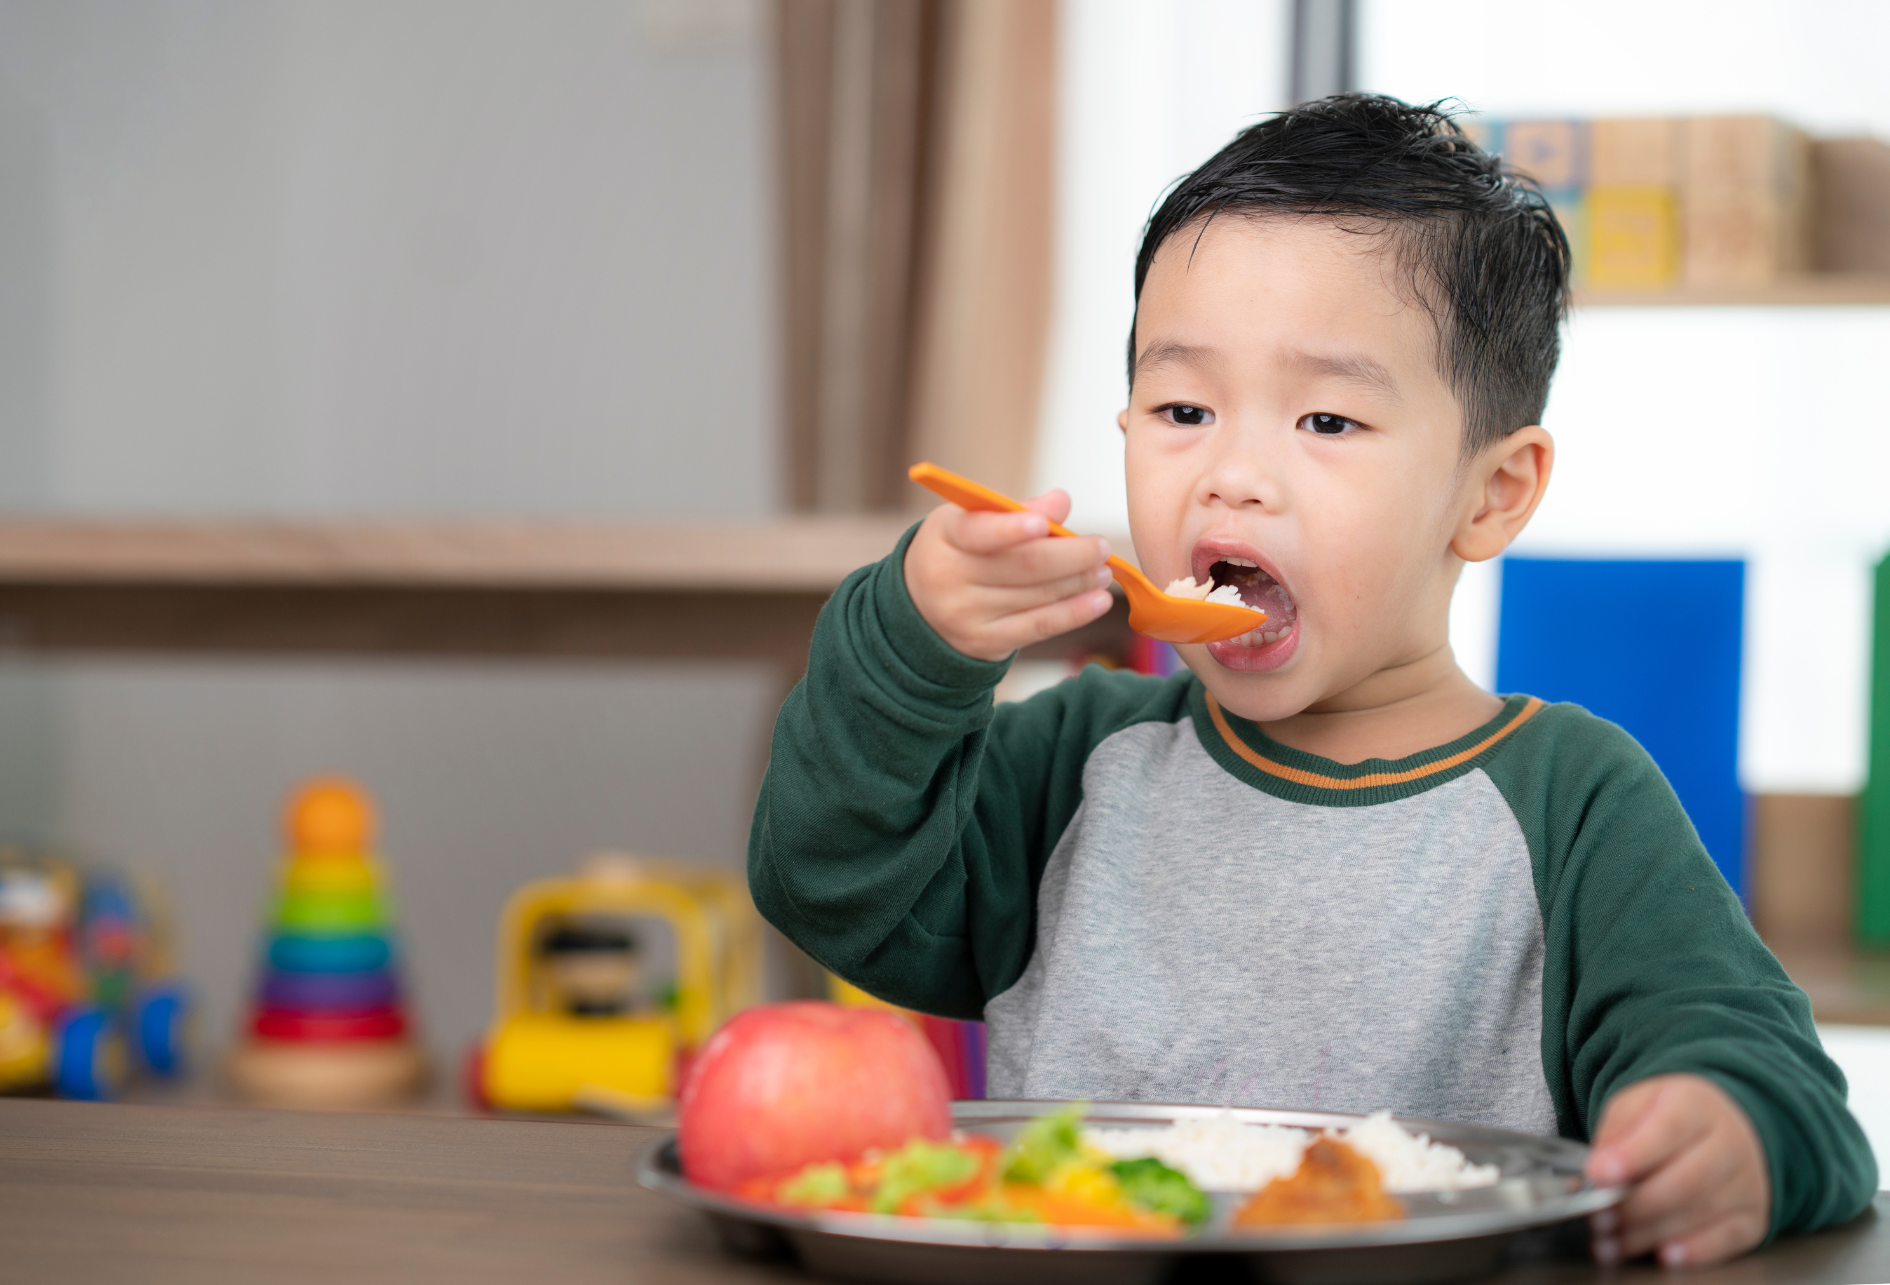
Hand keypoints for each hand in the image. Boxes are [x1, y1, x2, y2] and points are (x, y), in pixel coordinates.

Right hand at [903, 489, 1114, 661]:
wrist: (923, 608)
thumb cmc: (959, 552)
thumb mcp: (972, 522)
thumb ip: (1014, 511)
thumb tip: (1060, 503)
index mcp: (945, 536)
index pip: (978, 531)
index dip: (1011, 528)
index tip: (1045, 523)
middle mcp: (949, 577)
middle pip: (1022, 565)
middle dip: (1071, 555)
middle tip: (1100, 547)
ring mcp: (966, 614)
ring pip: (1037, 596)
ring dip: (1079, 582)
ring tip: (1104, 570)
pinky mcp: (986, 642)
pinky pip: (1039, 626)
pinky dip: (1075, 613)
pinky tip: (1098, 601)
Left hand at [1586, 1073, 1769, 1268]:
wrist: (1727, 1129)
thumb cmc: (1668, 1120)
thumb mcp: (1636, 1106)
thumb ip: (1615, 1133)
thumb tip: (1597, 1172)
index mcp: (1694, 1105)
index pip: (1667, 1129)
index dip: (1633, 1154)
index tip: (1599, 1173)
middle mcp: (1730, 1142)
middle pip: (1685, 1181)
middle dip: (1635, 1205)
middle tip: (1599, 1219)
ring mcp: (1746, 1182)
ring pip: (1698, 1213)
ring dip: (1650, 1233)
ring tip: (1611, 1242)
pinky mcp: (1752, 1218)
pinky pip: (1725, 1239)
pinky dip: (1693, 1251)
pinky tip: (1662, 1255)